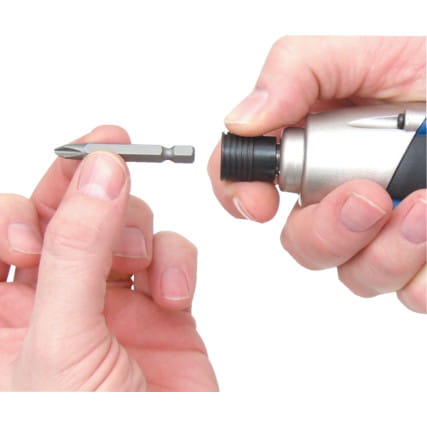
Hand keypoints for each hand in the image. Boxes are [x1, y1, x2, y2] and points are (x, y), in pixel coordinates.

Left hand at [0, 125, 217, 390]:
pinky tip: (173, 294)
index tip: (54, 191)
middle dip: (88, 182)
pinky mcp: (163, 305)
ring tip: (140, 260)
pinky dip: (177, 263)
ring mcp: (114, 300)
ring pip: (123, 224)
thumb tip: (99, 174)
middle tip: (112, 151)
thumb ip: (77, 249)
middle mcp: (58, 299)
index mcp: (8, 314)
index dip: (22, 206)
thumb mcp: (63, 342)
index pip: (2, 232)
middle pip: (66, 212)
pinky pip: (171, 255)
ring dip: (136, 228)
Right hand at [209, 36, 425, 312]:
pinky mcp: (417, 261)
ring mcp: (378, 234)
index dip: (239, 195)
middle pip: (300, 243)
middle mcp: (338, 198)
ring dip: (385, 252)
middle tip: (367, 198)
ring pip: (353, 275)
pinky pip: (408, 293)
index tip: (260, 204)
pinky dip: (422, 274)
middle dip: (327, 231)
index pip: (248, 181)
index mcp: (314, 152)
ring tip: (422, 207)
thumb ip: (297, 73)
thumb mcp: (367, 60)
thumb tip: (243, 120)